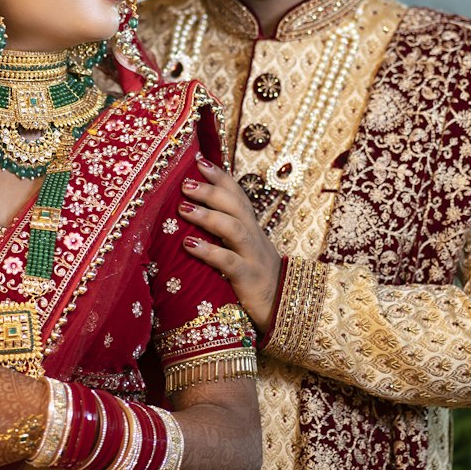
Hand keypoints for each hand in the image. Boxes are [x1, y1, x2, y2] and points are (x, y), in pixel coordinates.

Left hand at [180, 157, 280, 331]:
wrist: (287, 309)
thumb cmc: (256, 277)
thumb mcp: (244, 250)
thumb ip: (225, 232)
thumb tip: (192, 213)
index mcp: (251, 227)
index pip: (237, 194)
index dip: (220, 176)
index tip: (198, 159)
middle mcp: (254, 236)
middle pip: (235, 205)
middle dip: (210, 190)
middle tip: (185, 182)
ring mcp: (253, 256)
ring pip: (233, 228)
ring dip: (208, 215)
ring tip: (183, 207)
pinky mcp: (249, 279)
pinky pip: (229, 262)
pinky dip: (208, 251)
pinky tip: (189, 245)